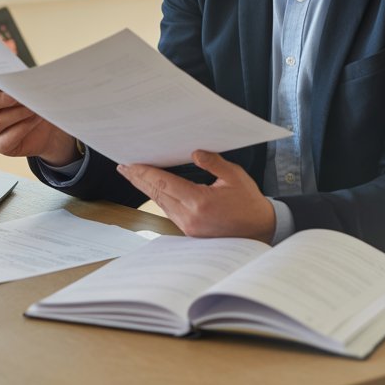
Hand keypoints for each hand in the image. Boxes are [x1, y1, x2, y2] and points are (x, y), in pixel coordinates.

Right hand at [0, 76, 76, 165]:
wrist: (47, 128)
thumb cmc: (32, 101)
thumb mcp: (25, 85)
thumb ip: (16, 72)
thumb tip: (14, 53)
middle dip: (2, 98)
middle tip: (18, 95)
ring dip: (17, 113)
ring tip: (33, 107)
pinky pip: (8, 137)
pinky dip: (23, 127)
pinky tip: (34, 120)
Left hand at [117, 150, 274, 241]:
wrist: (261, 230)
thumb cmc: (249, 203)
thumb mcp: (234, 176)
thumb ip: (213, 162)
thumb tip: (194, 153)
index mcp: (200, 202)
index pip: (164, 184)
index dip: (145, 173)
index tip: (131, 164)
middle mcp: (190, 217)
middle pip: (157, 194)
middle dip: (139, 179)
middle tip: (123, 167)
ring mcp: (189, 227)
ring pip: (161, 204)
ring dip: (146, 188)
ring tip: (134, 175)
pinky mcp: (190, 231)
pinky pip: (169, 211)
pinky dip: (159, 198)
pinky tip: (153, 189)